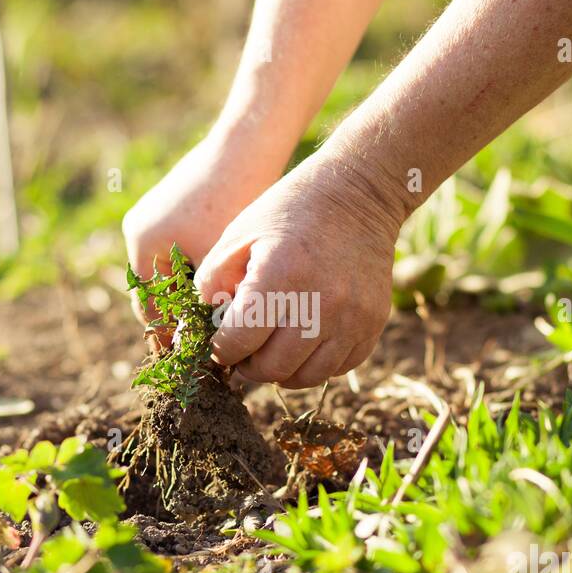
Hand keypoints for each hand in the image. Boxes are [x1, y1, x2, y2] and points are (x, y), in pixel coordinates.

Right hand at [122, 126, 286, 329]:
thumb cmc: (234, 200)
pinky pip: (183, 251)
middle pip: (157, 291)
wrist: (248, 143)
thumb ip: (202, 303)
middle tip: (207, 348)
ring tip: (219, 320)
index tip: (192, 361)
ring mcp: (157, 215)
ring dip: (192, 295)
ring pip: (172, 272)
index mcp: (143, 243)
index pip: (149, 308)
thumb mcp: (218, 260)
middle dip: (180, 318)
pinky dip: (200, 271)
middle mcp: (141, 229)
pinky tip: (229, 285)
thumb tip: (198, 348)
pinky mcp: (178, 207)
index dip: (170, 337)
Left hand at [193, 148, 407, 388]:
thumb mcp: (239, 235)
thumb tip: (199, 330)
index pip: (239, 342)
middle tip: (244, 350)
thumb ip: (212, 283)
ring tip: (271, 350)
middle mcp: (320, 303)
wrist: (357, 195)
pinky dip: (315, 364)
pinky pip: (339, 368)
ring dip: (281, 371)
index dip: (221, 349)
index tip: (220, 342)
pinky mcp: (373, 324)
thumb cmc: (289, 212)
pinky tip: (303, 343)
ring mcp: (352, 317)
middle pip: (272, 368)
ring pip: (306, 377)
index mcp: (279, 276)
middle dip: (249, 365)